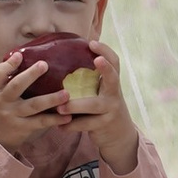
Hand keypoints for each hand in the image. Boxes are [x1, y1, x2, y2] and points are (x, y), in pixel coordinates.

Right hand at [0, 47, 73, 162]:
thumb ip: (8, 82)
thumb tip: (28, 59)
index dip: (8, 64)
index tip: (19, 55)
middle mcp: (3, 102)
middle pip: (16, 86)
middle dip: (30, 75)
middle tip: (44, 64)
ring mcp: (13, 116)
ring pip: (33, 105)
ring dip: (51, 99)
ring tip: (66, 94)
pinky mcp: (22, 128)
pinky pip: (40, 122)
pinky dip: (55, 119)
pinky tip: (68, 116)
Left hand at [63, 34, 139, 172]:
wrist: (119, 134)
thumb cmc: (102, 106)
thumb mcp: (100, 91)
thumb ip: (89, 79)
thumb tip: (63, 57)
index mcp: (111, 82)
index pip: (114, 62)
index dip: (105, 50)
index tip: (92, 42)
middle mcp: (114, 93)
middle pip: (113, 79)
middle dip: (106, 69)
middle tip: (96, 60)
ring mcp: (111, 109)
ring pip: (94, 105)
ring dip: (75, 105)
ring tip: (59, 108)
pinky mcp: (104, 125)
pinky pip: (87, 124)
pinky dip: (71, 126)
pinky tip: (59, 126)